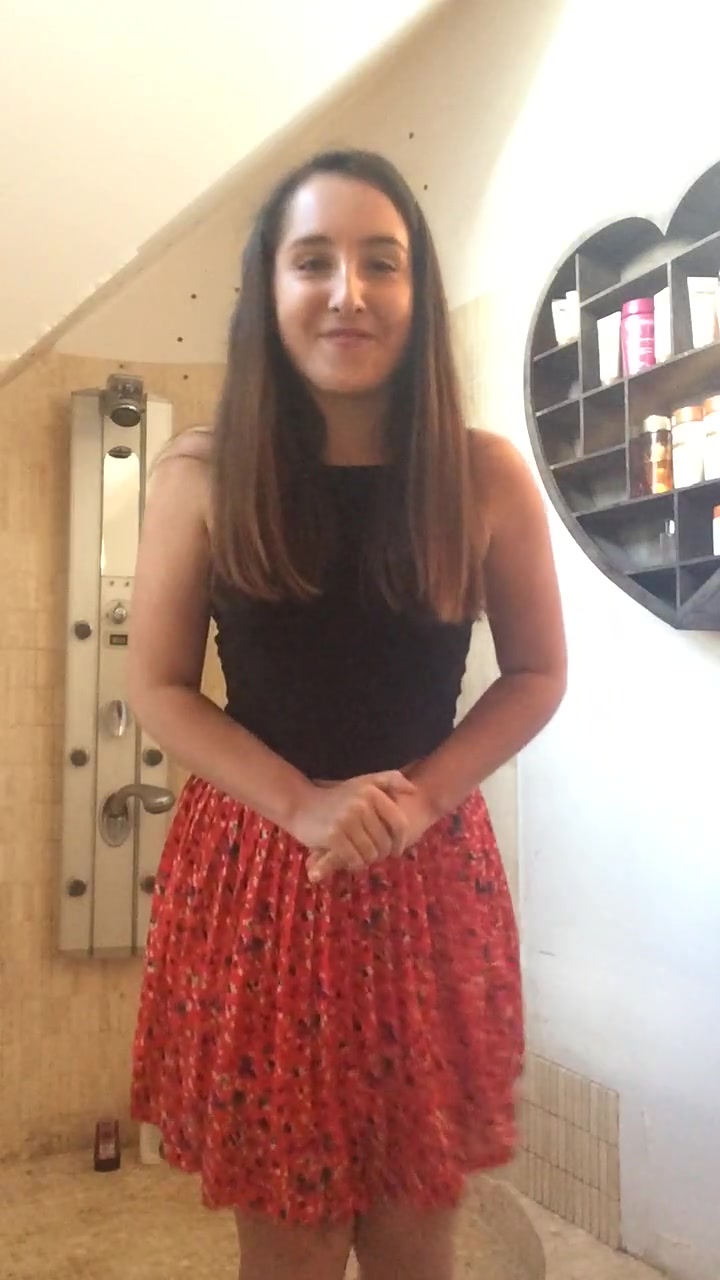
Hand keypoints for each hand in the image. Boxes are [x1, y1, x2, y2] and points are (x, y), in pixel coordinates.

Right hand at [306, 780, 438, 883]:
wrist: (301, 805)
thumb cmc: (337, 797)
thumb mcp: (364, 783)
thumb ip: (390, 781)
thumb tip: (414, 790)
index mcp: (372, 791)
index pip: (399, 824)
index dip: (401, 841)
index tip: (395, 851)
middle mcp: (361, 803)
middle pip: (385, 842)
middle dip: (381, 853)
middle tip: (372, 854)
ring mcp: (347, 819)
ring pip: (371, 853)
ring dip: (367, 860)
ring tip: (360, 855)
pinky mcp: (334, 835)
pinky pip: (355, 860)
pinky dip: (354, 864)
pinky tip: (349, 859)